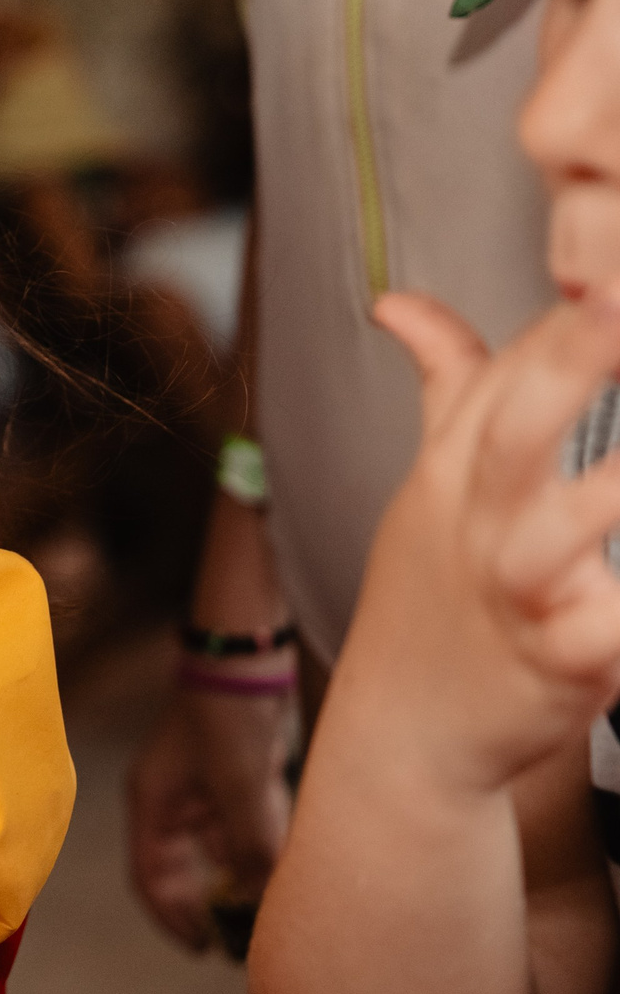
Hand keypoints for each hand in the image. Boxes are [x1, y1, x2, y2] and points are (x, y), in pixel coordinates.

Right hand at [126, 677, 290, 950]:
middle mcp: (174, 802)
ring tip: (270, 914)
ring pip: (221, 853)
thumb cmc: (228, 712)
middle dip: (210, 906)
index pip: (151, 878)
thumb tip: (262, 900)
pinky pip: (247, 830)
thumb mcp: (239, 785)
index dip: (173, 917)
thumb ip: (252, 844)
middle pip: (184, 872)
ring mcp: (205, 790)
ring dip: (242, 881)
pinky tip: (288, 872)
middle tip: (241, 943)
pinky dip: (263, 853)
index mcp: (153, 803)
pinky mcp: (237, 778)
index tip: (205, 948)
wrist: (249, 652)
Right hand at [332, 288, 619, 790]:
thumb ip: (444, 382)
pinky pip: (607, 634)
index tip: (614, 257)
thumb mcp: (430, 486)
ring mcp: (517, 594)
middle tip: (618, 308)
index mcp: (455, 471)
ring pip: (561, 532)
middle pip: (515, 429)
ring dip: (607, 493)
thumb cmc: (434, 600)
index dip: (569, 315)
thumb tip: (396, 302)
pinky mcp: (560, 664)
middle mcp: (480, 523)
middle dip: (571, 365)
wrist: (405, 735)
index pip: (508, 371)